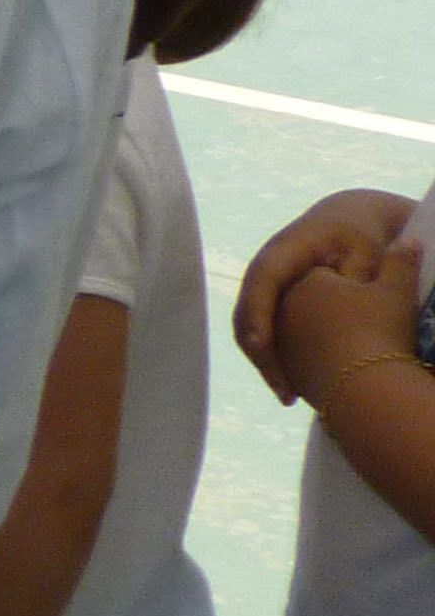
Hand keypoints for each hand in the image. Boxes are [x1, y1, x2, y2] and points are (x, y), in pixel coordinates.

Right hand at [241, 191, 420, 397]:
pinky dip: (273, 358)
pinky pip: (262, 331)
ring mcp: (264, 285)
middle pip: (248, 311)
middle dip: (261, 352)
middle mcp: (265, 267)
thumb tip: (345, 302)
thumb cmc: (361, 237)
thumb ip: (355, 277)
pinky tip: (294, 385)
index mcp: (285, 249)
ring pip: (249, 327)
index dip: (258, 313)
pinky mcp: (271, 301)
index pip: (263, 280)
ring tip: (289, 395)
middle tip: (284, 389)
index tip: (261, 344)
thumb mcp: (366, 251)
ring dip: (265, 362)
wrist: (348, 221)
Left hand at [280, 249, 427, 413]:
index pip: (327, 278)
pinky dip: (321, 363)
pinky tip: (346, 371)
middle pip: (313, 305)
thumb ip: (401, 262)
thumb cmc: (381, 332)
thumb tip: (411, 240)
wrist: (367, 389)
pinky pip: (304, 361)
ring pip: (306, 334)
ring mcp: (281, 341)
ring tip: (360, 352)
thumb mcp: (397, 291)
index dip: (352, 289)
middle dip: (334, 312)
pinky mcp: (287, 371)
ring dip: (326, 339)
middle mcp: (283, 308)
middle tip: (368, 328)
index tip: (372, 301)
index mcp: (305, 281)